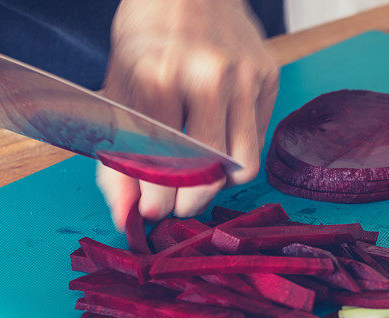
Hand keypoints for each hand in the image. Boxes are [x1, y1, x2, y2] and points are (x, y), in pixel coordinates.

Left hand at [97, 0, 278, 228]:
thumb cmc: (148, 33)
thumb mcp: (120, 87)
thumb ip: (120, 153)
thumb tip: (125, 212)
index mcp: (160, 77)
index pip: (165, 165)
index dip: (158, 200)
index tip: (151, 213)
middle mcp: (209, 77)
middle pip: (210, 173)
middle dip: (190, 201)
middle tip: (176, 203)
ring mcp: (245, 77)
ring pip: (244, 164)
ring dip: (220, 182)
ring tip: (200, 174)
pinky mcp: (268, 77)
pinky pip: (258, 139)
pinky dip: (237, 152)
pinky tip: (217, 138)